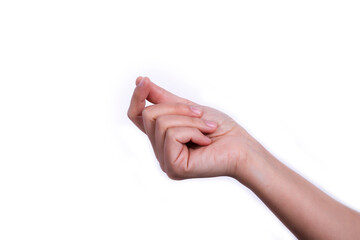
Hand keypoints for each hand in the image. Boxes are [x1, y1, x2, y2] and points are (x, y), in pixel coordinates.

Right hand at [128, 76, 259, 180]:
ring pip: (162, 124)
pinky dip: (193, 131)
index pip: (136, 116)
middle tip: (201, 115)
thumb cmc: (221, 129)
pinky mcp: (173, 167)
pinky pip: (172, 135)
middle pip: (149, 115)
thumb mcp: (189, 108)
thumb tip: (140, 81)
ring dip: (190, 121)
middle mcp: (160, 151)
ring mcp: (165, 161)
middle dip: (178, 108)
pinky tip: (206, 141)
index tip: (143, 80)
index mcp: (162, 137)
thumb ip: (164, 99)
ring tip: (207, 129)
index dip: (137, 97)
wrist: (243, 147)